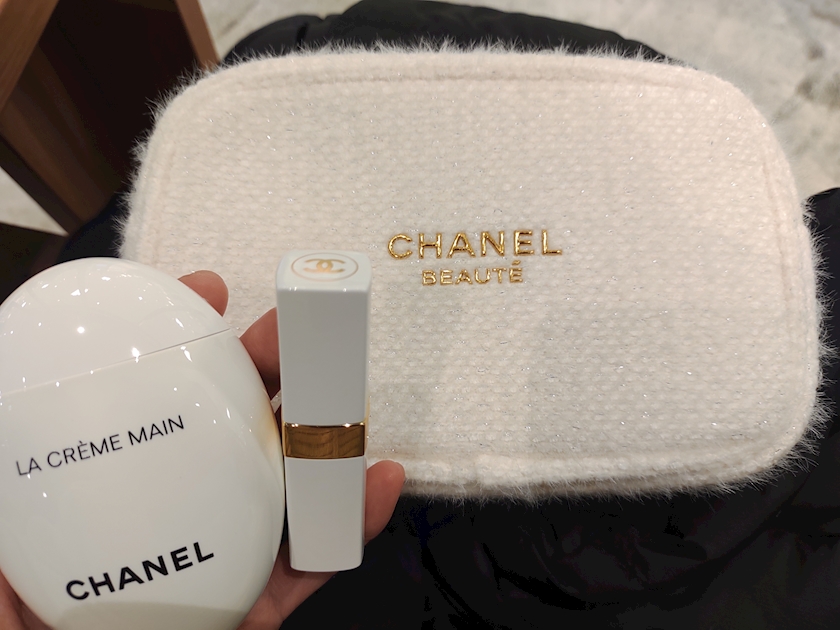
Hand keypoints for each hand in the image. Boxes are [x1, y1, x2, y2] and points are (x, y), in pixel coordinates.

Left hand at [0, 270, 404, 629]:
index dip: (170, 343)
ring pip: (275, 494)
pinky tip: (382, 484)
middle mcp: (154, 521)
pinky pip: (304, 572)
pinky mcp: (246, 620)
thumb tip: (1, 365)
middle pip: (217, 436)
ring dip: (321, 439)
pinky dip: (351, 529)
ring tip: (352, 395)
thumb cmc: (14, 619)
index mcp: (89, 499)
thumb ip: (3, 462)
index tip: (201, 292)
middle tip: (291, 331)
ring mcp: (203, 568)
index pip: (136, 403)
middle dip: (262, 376)